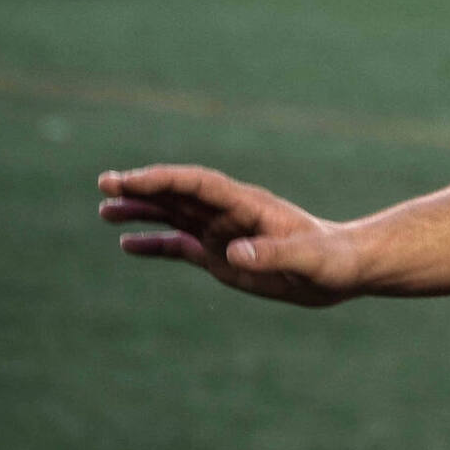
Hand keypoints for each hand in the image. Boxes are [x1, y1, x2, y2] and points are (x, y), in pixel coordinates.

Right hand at [98, 165, 362, 306]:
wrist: (345, 268)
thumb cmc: (334, 260)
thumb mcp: (311, 259)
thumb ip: (276, 253)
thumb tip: (233, 252)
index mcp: (250, 206)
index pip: (200, 185)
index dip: (165, 180)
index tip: (132, 180)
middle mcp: (231, 215)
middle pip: (180, 194)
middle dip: (143, 188)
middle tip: (105, 184)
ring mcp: (224, 233)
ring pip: (174, 216)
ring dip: (141, 210)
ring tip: (103, 210)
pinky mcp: (222, 256)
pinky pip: (181, 246)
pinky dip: (154, 243)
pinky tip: (127, 244)